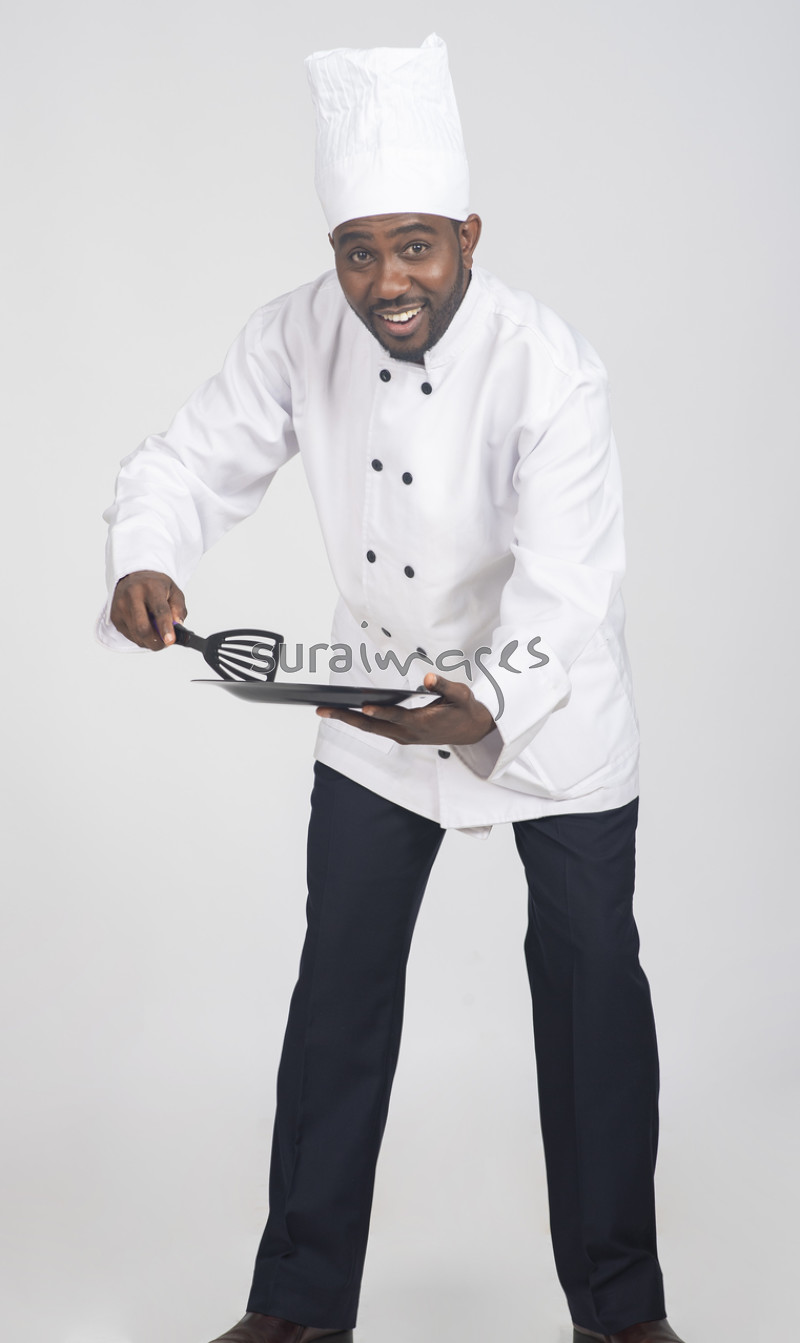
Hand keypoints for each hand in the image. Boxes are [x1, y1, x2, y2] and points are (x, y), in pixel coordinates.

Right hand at [110, 570, 187, 649]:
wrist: (132, 578)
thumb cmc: (155, 586)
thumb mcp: (174, 591)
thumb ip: (179, 608)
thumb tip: (177, 625)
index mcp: (151, 587)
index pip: (159, 610)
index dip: (165, 627)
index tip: (170, 641)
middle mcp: (133, 595)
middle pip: (142, 628)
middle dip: (156, 642)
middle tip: (166, 644)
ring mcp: (121, 606)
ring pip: (136, 635)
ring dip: (150, 641)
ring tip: (158, 635)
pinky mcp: (114, 616)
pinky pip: (130, 636)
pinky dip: (141, 638)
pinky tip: (146, 630)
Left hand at [316, 672, 495, 745]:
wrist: (472, 731)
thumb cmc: (464, 709)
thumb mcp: (460, 694)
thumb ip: (444, 686)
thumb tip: (429, 678)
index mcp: (422, 722)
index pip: (396, 716)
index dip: (380, 712)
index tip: (364, 707)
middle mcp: (408, 732)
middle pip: (372, 727)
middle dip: (346, 718)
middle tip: (322, 710)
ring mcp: (403, 736)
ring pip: (371, 730)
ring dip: (348, 720)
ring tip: (326, 710)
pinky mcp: (402, 736)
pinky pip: (376, 730)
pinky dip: (359, 722)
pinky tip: (346, 712)